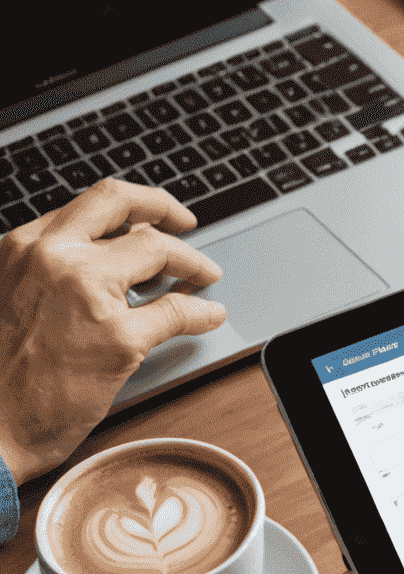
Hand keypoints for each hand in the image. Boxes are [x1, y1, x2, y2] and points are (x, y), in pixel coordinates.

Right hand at [0, 180, 225, 482]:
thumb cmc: (0, 371)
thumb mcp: (10, 295)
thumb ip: (50, 271)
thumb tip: (106, 258)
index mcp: (28, 246)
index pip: (96, 202)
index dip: (139, 203)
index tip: (159, 213)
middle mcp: (56, 258)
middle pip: (132, 214)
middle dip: (170, 214)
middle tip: (189, 228)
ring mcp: (89, 294)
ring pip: (161, 253)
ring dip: (193, 263)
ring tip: (207, 276)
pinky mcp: (118, 338)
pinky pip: (179, 312)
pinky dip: (203, 312)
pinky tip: (211, 315)